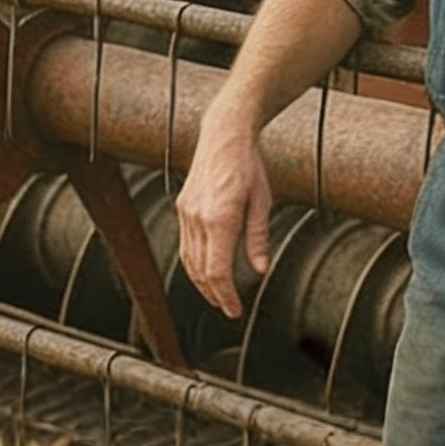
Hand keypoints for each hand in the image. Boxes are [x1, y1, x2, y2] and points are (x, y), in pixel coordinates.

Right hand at [175, 110, 272, 319]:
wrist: (224, 136)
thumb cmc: (248, 165)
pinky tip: (205, 269)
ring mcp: (186, 213)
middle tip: (228, 307)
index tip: (234, 309)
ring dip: (201, 282)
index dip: (225, 296)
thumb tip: (260, 269)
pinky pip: (186, 244)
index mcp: (220, 218)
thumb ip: (258, 237)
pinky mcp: (182, 207)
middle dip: (214, 294)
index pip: (217, 271)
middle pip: (200, 271)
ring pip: (189, 261)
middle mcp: (198, 218)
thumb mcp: (262, 201)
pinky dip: (194, 263)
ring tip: (217, 294)